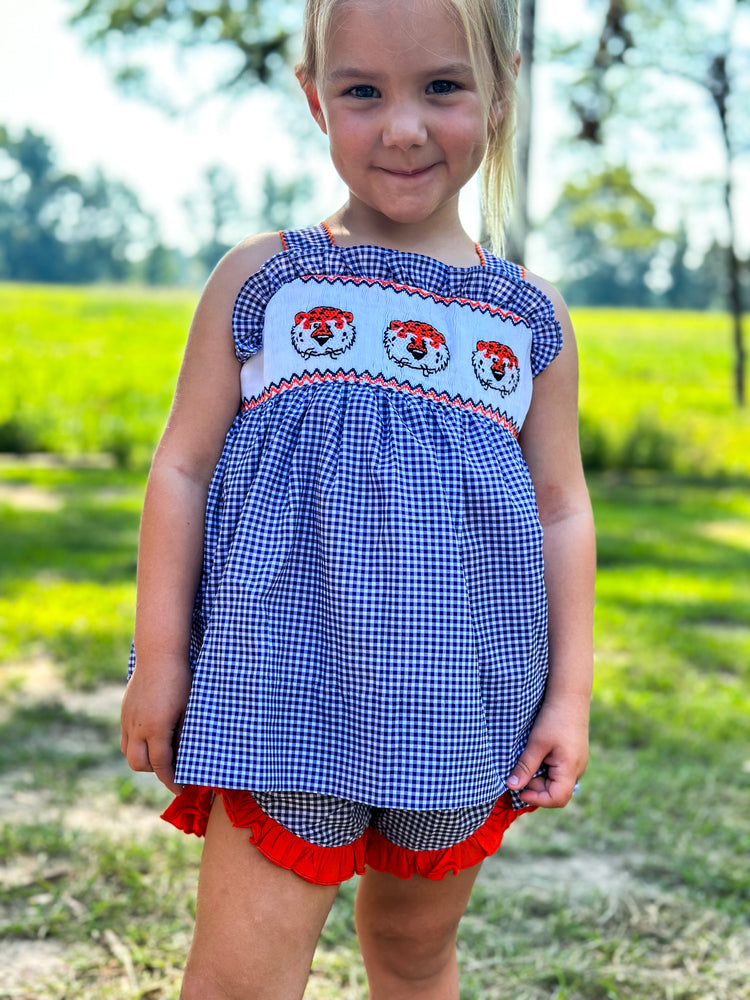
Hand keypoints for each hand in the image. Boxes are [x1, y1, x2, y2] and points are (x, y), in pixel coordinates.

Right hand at [120, 658, 191, 794]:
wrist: (159, 655)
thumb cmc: (180, 680)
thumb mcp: (188, 709)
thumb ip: (183, 734)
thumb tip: (185, 755)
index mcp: (156, 729)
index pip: (162, 765)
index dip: (171, 780)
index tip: (180, 789)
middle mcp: (137, 727)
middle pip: (140, 764)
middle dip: (155, 771)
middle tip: (173, 766)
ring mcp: (128, 719)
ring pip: (129, 753)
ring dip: (143, 759)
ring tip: (162, 751)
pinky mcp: (124, 712)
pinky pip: (125, 738)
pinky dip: (136, 745)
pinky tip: (152, 736)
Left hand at [505, 698, 588, 807]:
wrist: (569, 697)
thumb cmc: (553, 719)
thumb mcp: (536, 743)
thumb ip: (525, 767)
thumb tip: (511, 787)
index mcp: (570, 769)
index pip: (557, 799)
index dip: (537, 799)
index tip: (519, 790)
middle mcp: (578, 770)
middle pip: (556, 792)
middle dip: (536, 787)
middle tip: (520, 771)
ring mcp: (577, 763)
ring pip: (557, 782)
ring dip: (540, 777)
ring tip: (528, 760)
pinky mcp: (573, 757)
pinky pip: (559, 772)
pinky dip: (545, 770)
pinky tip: (536, 756)